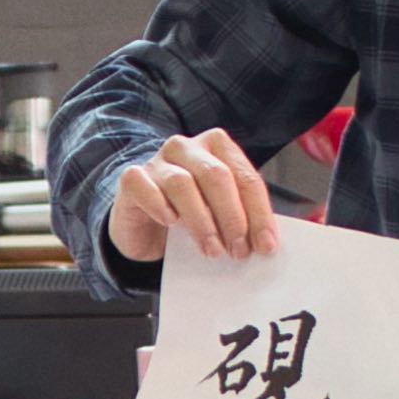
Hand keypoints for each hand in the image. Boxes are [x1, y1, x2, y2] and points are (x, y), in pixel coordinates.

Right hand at [100, 128, 278, 269]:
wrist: (144, 227)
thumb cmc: (188, 217)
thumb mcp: (221, 215)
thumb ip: (243, 219)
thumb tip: (266, 243)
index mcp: (218, 148)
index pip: (245, 177)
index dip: (259, 213)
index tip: (266, 245)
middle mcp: (187, 148)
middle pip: (216, 176)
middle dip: (232, 217)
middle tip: (239, 250)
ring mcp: (157, 161)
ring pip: (182, 183)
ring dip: (201, 221)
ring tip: (212, 250)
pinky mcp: (132, 178)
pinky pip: (145, 187)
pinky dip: (160, 207)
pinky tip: (171, 224)